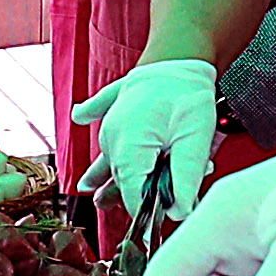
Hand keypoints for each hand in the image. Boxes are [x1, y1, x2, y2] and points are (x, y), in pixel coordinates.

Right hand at [72, 56, 220, 228]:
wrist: (181, 56)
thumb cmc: (188, 95)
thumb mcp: (195, 142)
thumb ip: (186, 179)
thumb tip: (179, 210)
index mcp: (129, 150)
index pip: (132, 194)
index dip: (148, 212)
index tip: (162, 219)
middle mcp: (112, 138)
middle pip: (123, 176)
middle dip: (143, 190)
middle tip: (148, 204)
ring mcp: (110, 120)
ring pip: (113, 154)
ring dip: (115, 171)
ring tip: (94, 193)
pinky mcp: (116, 101)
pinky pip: (98, 108)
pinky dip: (91, 112)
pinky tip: (81, 114)